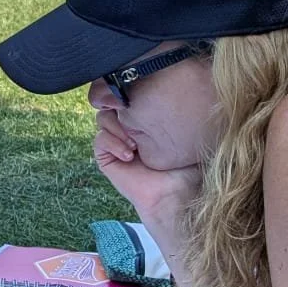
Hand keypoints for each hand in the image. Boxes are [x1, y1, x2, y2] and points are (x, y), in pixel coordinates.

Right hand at [93, 109, 201, 233]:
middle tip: (141, 124)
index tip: (150, 107)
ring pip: (103, 118)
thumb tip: (186, 92)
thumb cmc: (186, 168)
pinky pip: (99, 140)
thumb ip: (181, 114)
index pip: (130, 97)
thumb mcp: (188, 135)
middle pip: (113, 104)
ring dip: (118, 126)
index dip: (134, 97)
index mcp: (146, 123)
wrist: (175, 194)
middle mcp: (130, 132)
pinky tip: (129, 154)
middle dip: (124, 109)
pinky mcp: (107, 159)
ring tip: (135, 144)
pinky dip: (112, 142)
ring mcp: (117, 144)